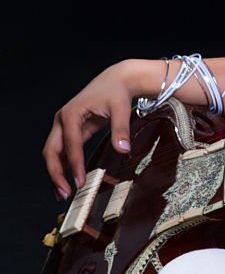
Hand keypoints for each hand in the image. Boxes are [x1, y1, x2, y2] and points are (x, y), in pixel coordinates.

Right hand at [43, 61, 134, 198]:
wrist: (117, 80)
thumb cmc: (117, 92)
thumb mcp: (121, 109)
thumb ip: (121, 130)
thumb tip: (124, 149)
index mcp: (71, 114)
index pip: (71, 145)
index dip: (74, 165)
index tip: (79, 182)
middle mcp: (62, 120)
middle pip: (52, 151)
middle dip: (56, 173)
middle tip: (64, 193)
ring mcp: (64, 125)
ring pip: (54, 152)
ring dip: (56, 172)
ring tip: (63, 192)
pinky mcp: (71, 129)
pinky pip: (64, 150)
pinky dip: (64, 165)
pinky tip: (69, 179)